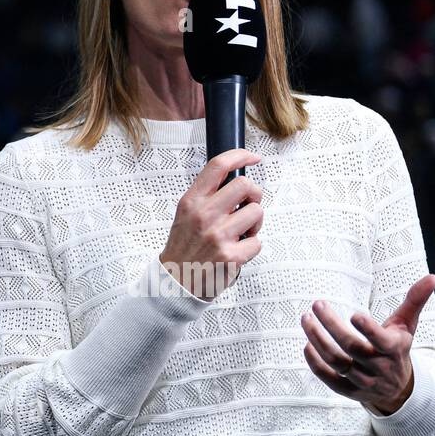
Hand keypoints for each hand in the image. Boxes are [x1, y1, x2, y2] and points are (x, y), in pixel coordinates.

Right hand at [159, 149, 264, 299]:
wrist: (177, 279)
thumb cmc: (185, 244)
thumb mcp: (186, 212)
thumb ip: (207, 195)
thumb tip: (236, 178)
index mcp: (192, 201)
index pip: (218, 166)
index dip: (240, 155)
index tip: (252, 157)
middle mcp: (204, 215)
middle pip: (245, 185)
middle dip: (254, 194)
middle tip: (248, 204)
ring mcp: (218, 235)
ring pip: (257, 212)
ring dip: (255, 222)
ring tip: (242, 230)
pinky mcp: (231, 256)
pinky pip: (257, 241)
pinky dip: (251, 245)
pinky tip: (238, 249)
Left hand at [301, 274, 434, 413]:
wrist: (398, 388)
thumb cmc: (397, 347)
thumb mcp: (407, 325)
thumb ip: (415, 301)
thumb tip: (433, 277)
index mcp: (394, 349)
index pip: (381, 341)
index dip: (368, 329)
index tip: (353, 314)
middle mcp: (379, 368)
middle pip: (352, 348)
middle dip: (332, 325)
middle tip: (318, 305)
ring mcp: (364, 382)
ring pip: (337, 362)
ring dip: (318, 340)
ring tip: (306, 319)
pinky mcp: (349, 391)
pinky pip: (329, 379)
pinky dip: (315, 363)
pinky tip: (307, 344)